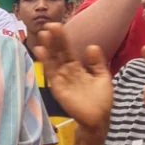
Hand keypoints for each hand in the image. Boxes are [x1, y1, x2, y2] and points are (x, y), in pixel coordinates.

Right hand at [38, 22, 112, 136]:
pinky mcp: (58, 89)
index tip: (57, 25)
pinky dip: (46, 62)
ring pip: (53, 61)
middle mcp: (67, 72)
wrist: (99, 119)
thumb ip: (97, 62)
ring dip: (47, 48)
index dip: (62, 39)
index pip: (67, 50)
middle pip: (58, 53)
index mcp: (77, 68)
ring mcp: (61, 80)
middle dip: (53, 40)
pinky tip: (41, 51)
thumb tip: (91, 46)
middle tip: (48, 26)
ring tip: (42, 34)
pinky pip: (51, 73)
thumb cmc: (101, 100)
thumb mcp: (103, 76)